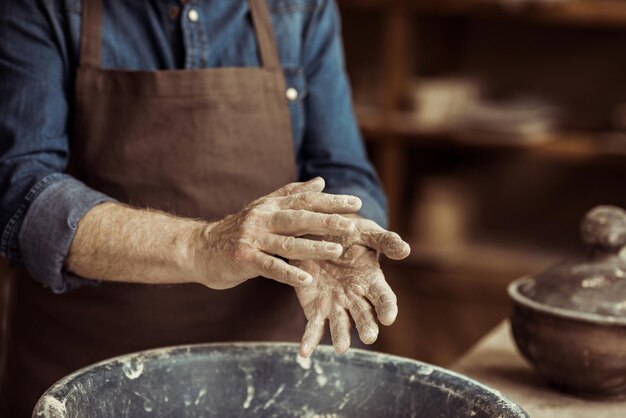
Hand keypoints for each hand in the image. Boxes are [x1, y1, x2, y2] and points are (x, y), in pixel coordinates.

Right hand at [193, 178, 362, 288]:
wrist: (199, 248)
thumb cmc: (237, 230)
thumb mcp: (264, 208)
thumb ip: (292, 195)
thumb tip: (321, 182)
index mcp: (270, 206)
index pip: (304, 200)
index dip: (330, 201)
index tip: (356, 202)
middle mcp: (262, 218)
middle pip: (298, 218)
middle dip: (326, 221)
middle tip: (351, 225)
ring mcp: (252, 239)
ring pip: (287, 243)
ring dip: (313, 247)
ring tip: (337, 250)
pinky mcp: (243, 259)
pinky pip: (270, 267)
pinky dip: (289, 274)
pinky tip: (307, 280)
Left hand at [292, 217, 410, 356]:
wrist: (318, 233)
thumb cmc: (348, 232)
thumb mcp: (367, 232)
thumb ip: (385, 241)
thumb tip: (406, 250)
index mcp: (371, 280)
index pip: (384, 297)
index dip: (387, 307)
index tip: (389, 317)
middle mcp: (356, 297)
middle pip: (364, 315)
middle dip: (367, 326)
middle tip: (369, 337)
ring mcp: (336, 304)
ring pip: (340, 324)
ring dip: (341, 336)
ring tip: (341, 348)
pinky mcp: (315, 307)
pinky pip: (313, 326)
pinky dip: (309, 340)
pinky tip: (304, 352)